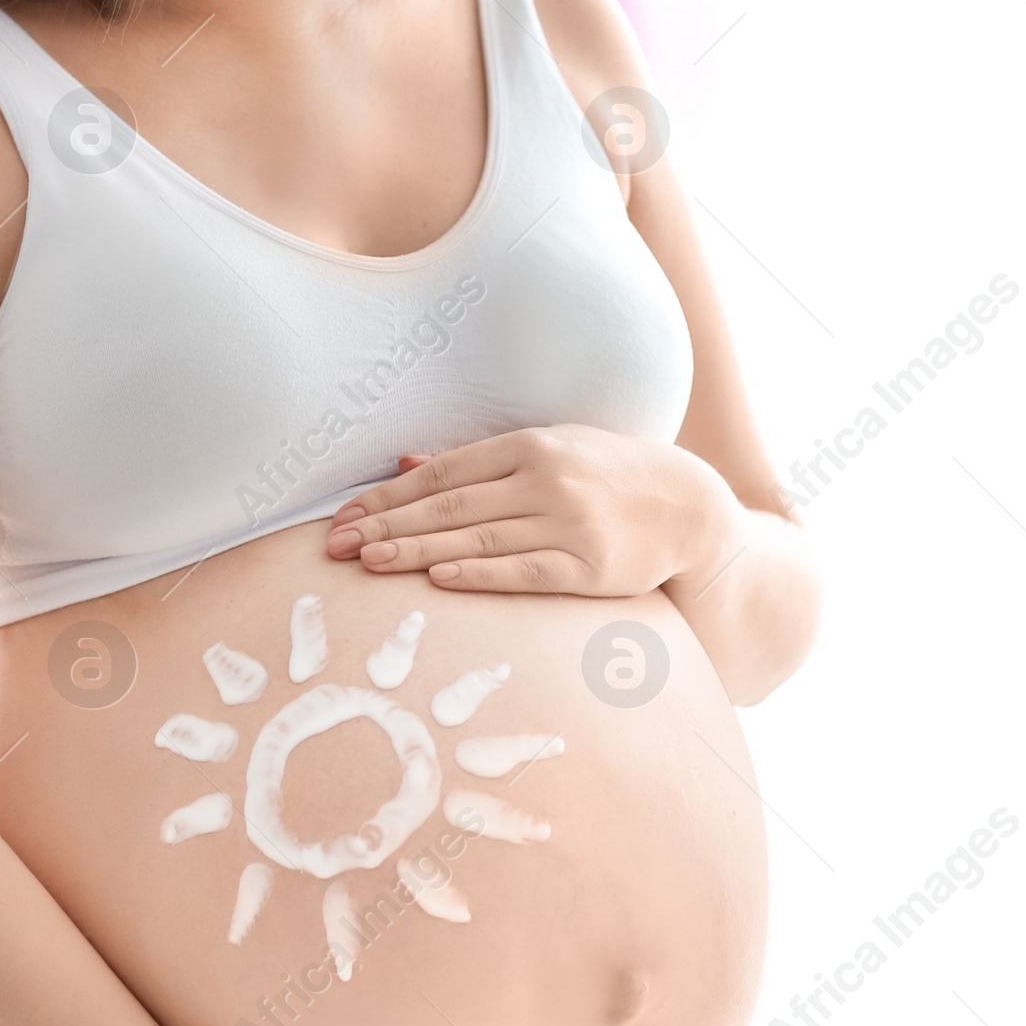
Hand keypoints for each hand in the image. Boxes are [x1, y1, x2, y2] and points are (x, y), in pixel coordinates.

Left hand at [324, 425, 738, 597]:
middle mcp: (545, 479)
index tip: (346, 516)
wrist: (688, 505)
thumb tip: (404, 461)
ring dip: (417, 551)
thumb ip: (477, 460)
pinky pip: (524, 571)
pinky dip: (479, 574)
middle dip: (387, 526)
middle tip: (336, 546)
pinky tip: (439, 579)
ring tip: (368, 564)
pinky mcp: (589, 566)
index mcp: (529, 445)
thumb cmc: (606, 476)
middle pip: (449, 505)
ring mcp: (568, 523)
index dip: (389, 495)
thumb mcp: (548, 450)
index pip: (442, 471)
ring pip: (477, 538)